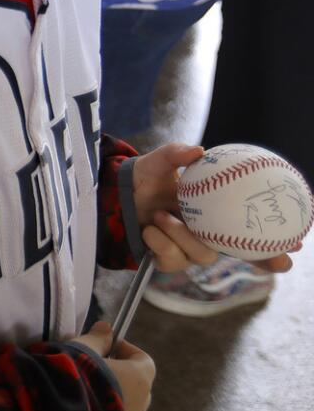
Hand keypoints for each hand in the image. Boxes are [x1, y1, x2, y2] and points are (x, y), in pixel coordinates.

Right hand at [73, 322, 154, 410]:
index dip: (126, 350)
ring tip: (84, 391)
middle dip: (119, 375)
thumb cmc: (75, 376)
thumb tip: (106, 328)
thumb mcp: (82, 348)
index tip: (106, 346)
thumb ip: (97, 339)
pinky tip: (81, 410)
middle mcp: (141, 404)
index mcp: (139, 378)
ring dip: (111, 397)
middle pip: (137, 385)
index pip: (144, 359)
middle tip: (93, 368)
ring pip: (126, 407)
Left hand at [134, 143, 295, 273]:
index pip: (250, 228)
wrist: (116, 197)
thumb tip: (198, 151)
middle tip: (277, 259)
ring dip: (181, 235)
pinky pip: (172, 260)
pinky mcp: (167, 260)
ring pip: (202, 255)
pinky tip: (150, 228)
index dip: (275, 238)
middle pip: (243, 253)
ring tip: (161, 215)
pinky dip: (160, 242)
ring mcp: (187, 249)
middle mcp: (206, 234)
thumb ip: (175, 154)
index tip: (297, 241)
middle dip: (262, 257)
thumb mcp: (158, 163)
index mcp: (214, 212)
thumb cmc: (145, 179)